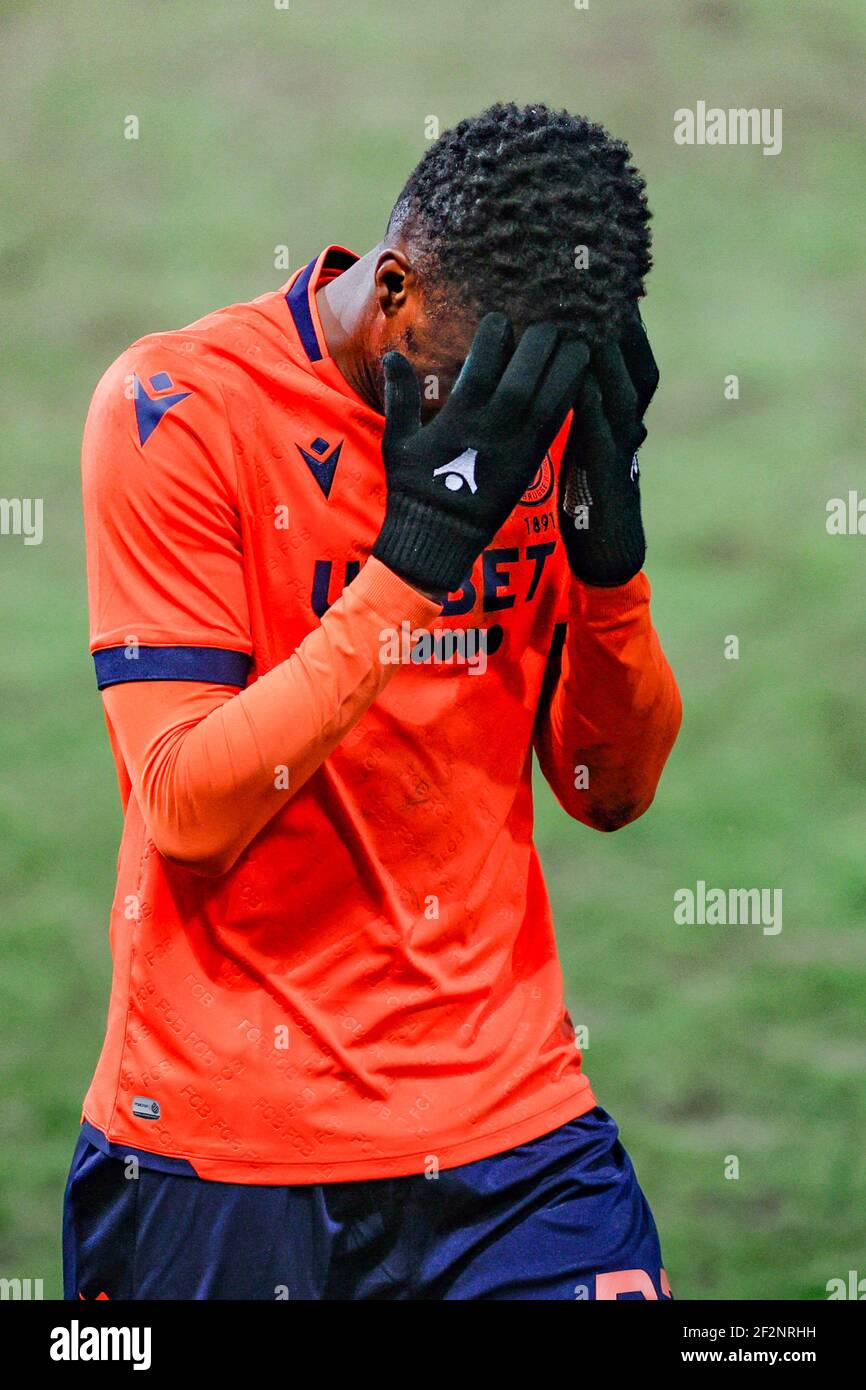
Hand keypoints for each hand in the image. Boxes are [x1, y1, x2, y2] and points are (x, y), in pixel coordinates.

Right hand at [373, 313, 588, 594]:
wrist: (438, 538)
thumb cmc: (414, 487)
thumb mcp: (398, 441)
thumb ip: (399, 396)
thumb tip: (391, 354)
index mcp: (458, 420)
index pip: (482, 365)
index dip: (495, 335)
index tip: (500, 317)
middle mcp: (491, 430)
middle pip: (524, 377)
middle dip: (538, 344)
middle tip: (549, 320)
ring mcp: (516, 447)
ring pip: (549, 399)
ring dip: (566, 367)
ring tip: (579, 340)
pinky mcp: (532, 462)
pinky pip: (557, 423)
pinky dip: (570, 397)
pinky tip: (581, 375)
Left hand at [559, 308, 658, 586]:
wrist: (606, 543)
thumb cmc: (585, 481)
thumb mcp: (578, 427)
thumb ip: (569, 389)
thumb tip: (545, 351)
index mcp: (623, 406)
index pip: (628, 349)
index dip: (618, 315)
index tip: (597, 278)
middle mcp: (630, 419)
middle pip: (635, 360)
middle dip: (620, 325)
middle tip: (601, 285)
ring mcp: (623, 446)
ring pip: (624, 391)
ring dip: (609, 358)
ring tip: (590, 322)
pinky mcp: (608, 474)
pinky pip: (604, 435)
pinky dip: (594, 408)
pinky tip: (581, 384)